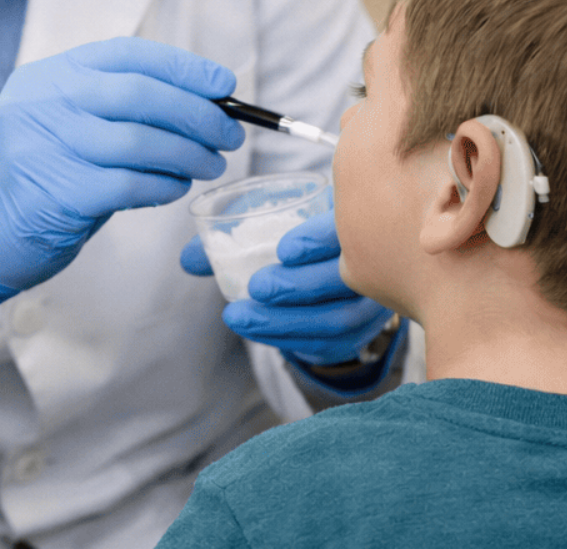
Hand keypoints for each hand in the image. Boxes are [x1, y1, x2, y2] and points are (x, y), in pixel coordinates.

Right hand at [0, 38, 244, 308]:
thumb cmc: (35, 174)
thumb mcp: (63, 122)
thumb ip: (118, 108)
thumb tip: (203, 105)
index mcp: (51, 75)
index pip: (129, 55)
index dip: (184, 68)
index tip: (225, 87)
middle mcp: (43, 103)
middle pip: (140, 94)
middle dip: (197, 114)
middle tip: (230, 135)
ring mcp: (43, 147)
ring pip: (139, 141)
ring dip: (188, 154)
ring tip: (209, 165)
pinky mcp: (51, 194)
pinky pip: (126, 184)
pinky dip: (163, 185)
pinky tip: (175, 188)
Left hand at [180, 210, 395, 365]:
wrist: (340, 274)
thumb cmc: (305, 241)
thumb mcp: (278, 226)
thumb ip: (234, 239)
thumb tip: (188, 259)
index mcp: (359, 222)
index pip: (350, 228)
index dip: (320, 239)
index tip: (282, 249)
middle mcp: (377, 263)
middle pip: (346, 280)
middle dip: (297, 286)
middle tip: (255, 286)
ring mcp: (372, 304)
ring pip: (336, 319)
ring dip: (283, 320)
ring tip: (238, 316)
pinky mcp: (358, 335)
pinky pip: (327, 343)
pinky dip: (286, 337)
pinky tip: (255, 330)